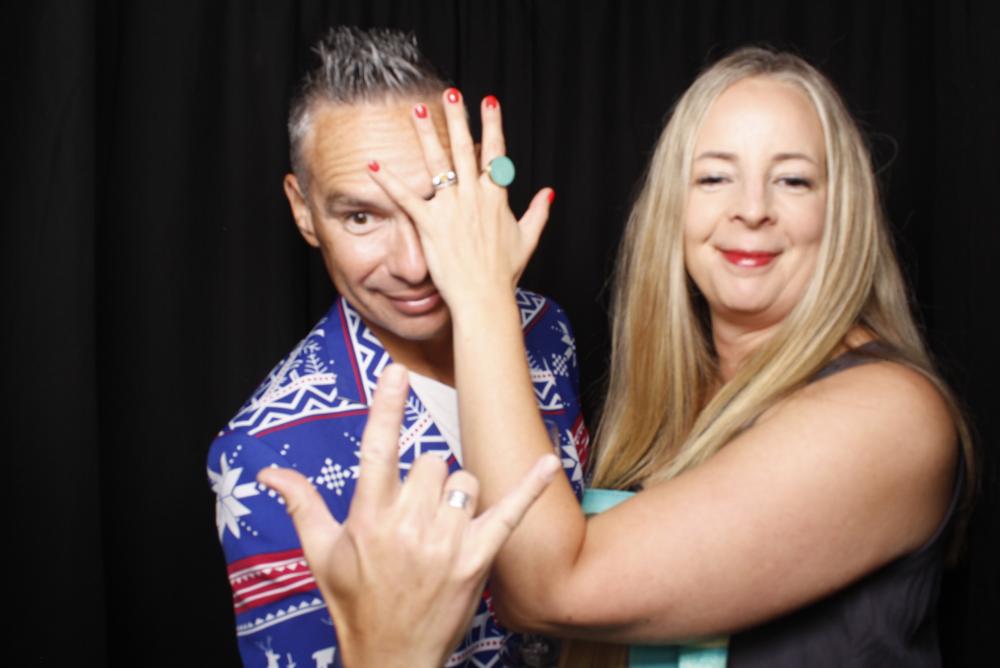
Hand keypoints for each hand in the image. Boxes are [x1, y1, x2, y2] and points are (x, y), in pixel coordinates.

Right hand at [257, 364, 560, 667]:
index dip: (387, 407)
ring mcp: (445, 542)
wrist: (392, 659)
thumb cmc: (355, 604)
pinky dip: (530, 486)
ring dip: (457, 495)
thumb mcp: (321, 554)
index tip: (397, 372)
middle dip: (425, 479)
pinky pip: (509, 512)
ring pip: (464, 480)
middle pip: (431, 461)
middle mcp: (408, 525)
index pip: (377, 449)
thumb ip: (301, 504)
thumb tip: (268, 472)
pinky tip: (547, 462)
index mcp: (368, 517)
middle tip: (415, 514)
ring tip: (442, 527)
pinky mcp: (476, 559)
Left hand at [367, 90, 553, 309]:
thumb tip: (548, 193)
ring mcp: (452, 209)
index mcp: (497, 198)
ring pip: (437, 163)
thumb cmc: (504, 273)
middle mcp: (474, 197)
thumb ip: (538, 212)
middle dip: (457, 118)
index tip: (489, 102)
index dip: (492, 125)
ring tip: (416, 111)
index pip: (495, 153)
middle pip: (464, 149)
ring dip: (426, 134)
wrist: (485, 297)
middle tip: (451, 94)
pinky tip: (374, 164)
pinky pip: (407, 197)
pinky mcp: (430, 224)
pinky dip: (389, 180)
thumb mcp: (527, 239)